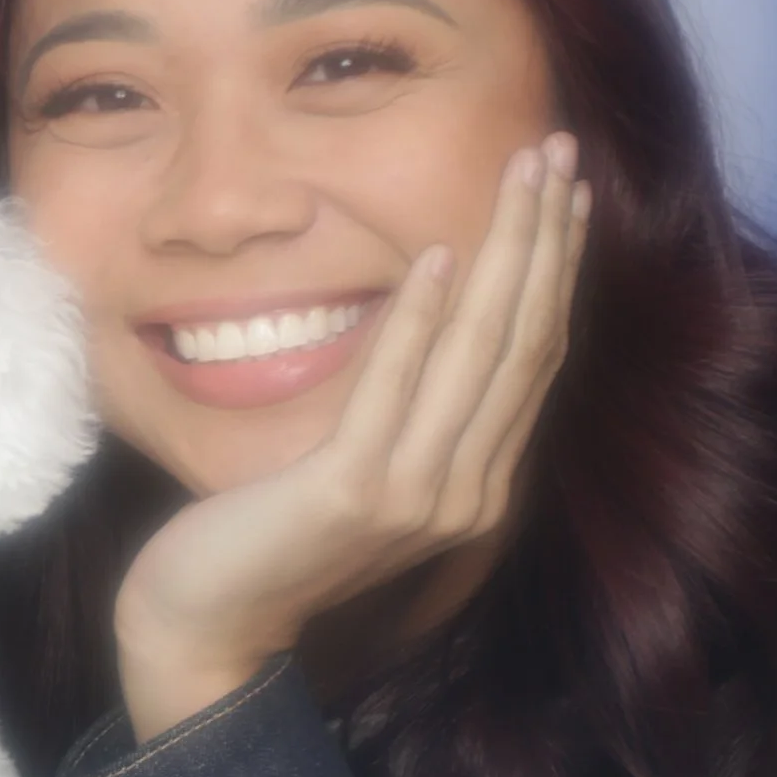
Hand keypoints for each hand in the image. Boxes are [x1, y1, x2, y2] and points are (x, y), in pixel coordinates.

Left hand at [114, 132, 589, 740]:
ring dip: (505, 256)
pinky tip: (438, 256)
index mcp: (476, 485)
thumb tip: (441, 322)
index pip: (533, 358)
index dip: (555, 270)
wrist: (208, 622)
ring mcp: (418, 498)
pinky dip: (419, 320)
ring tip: (520, 178)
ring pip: (479, 355)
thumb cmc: (273, 536)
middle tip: (558, 154)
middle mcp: (467, 494)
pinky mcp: (355, 494)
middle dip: (545, 241)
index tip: (567, 193)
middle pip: (523, 344)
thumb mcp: (360, 468)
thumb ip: (411, 416)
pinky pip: (396, 389)